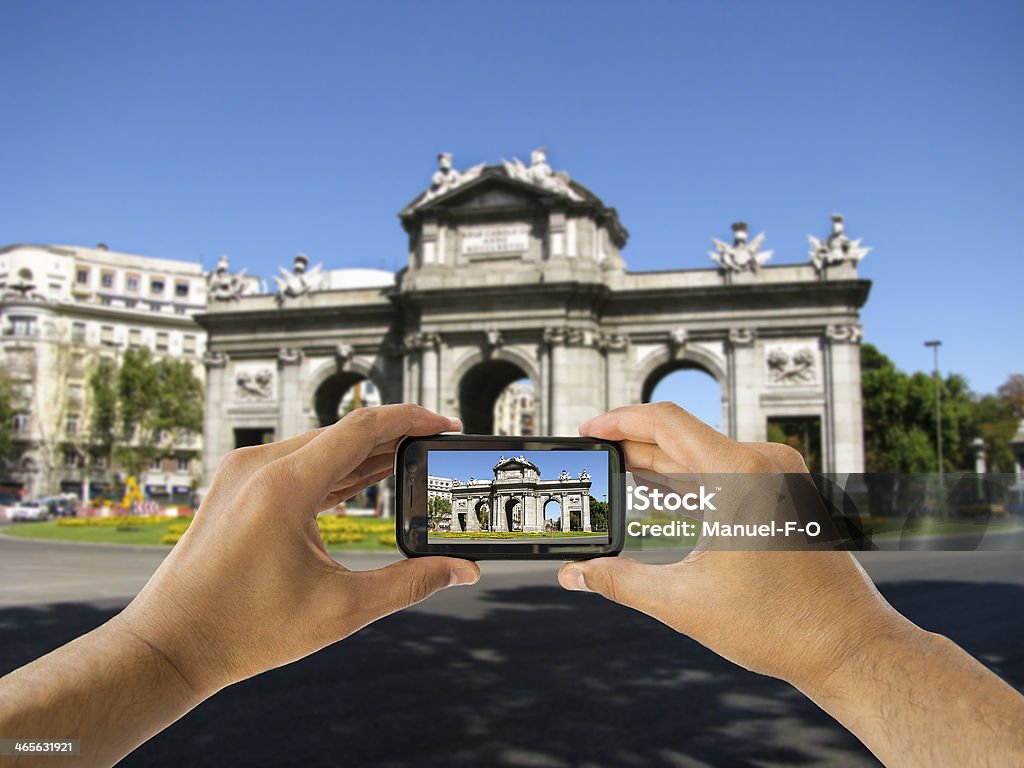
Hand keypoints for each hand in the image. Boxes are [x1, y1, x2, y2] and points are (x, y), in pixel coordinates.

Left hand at [115, 404, 480, 696]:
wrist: (168, 645)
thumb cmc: (244, 631)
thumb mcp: (341, 610)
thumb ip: (410, 584)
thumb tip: (462, 572)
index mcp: (284, 486)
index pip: (363, 428)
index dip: (413, 420)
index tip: (447, 426)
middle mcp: (260, 467)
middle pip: (344, 433)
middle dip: (397, 438)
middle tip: (438, 450)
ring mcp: (243, 473)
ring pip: (321, 446)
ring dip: (367, 453)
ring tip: (412, 464)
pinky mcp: (236, 486)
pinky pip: (298, 463)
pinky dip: (335, 469)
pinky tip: (366, 478)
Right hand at [557, 402, 904, 689]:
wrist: (849, 646)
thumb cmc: (783, 625)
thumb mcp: (684, 601)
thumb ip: (620, 581)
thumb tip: (575, 574)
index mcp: (741, 474)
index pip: (666, 422)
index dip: (620, 421)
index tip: (589, 429)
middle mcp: (764, 462)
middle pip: (682, 437)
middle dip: (633, 448)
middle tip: (595, 462)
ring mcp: (779, 476)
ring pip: (704, 456)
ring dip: (660, 466)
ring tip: (619, 477)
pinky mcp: (785, 493)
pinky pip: (726, 472)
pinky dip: (690, 481)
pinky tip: (661, 495)